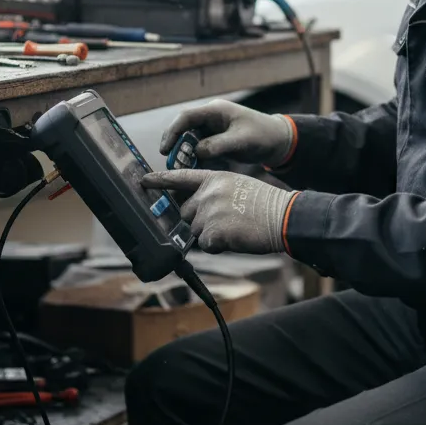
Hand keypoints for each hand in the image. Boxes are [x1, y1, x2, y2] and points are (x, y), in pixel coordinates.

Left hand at [141, 169, 296, 254]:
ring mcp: (209, 212)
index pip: (180, 177)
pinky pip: (206, 246)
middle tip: (225, 221)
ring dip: (211, 235)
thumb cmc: (263, 204)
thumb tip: (194, 209)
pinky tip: (235, 237)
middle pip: (185, 213)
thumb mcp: (236, 186)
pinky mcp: (213, 232)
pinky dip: (219, 246)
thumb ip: (213, 192)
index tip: (143, 181)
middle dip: (199, 221)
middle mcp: (207, 193)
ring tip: (234, 228)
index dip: (160, 180)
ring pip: (195, 231)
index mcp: (214, 178)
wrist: (282, 216)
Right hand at [158, 100, 293, 167]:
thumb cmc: (262, 135)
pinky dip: (194, 160)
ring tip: (178, 171)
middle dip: (175, 146)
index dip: (172, 132)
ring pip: (189, 141)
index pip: (186, 118)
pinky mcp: (216, 142)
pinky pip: (199, 150)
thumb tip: (196, 151)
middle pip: (184, 129)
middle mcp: (210, 118)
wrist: (278, 141)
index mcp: (215, 111)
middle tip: (170, 164)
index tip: (164, 150)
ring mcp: (212, 130)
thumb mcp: (241, 140)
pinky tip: (191, 171)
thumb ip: (219, 145)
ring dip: (183, 155)